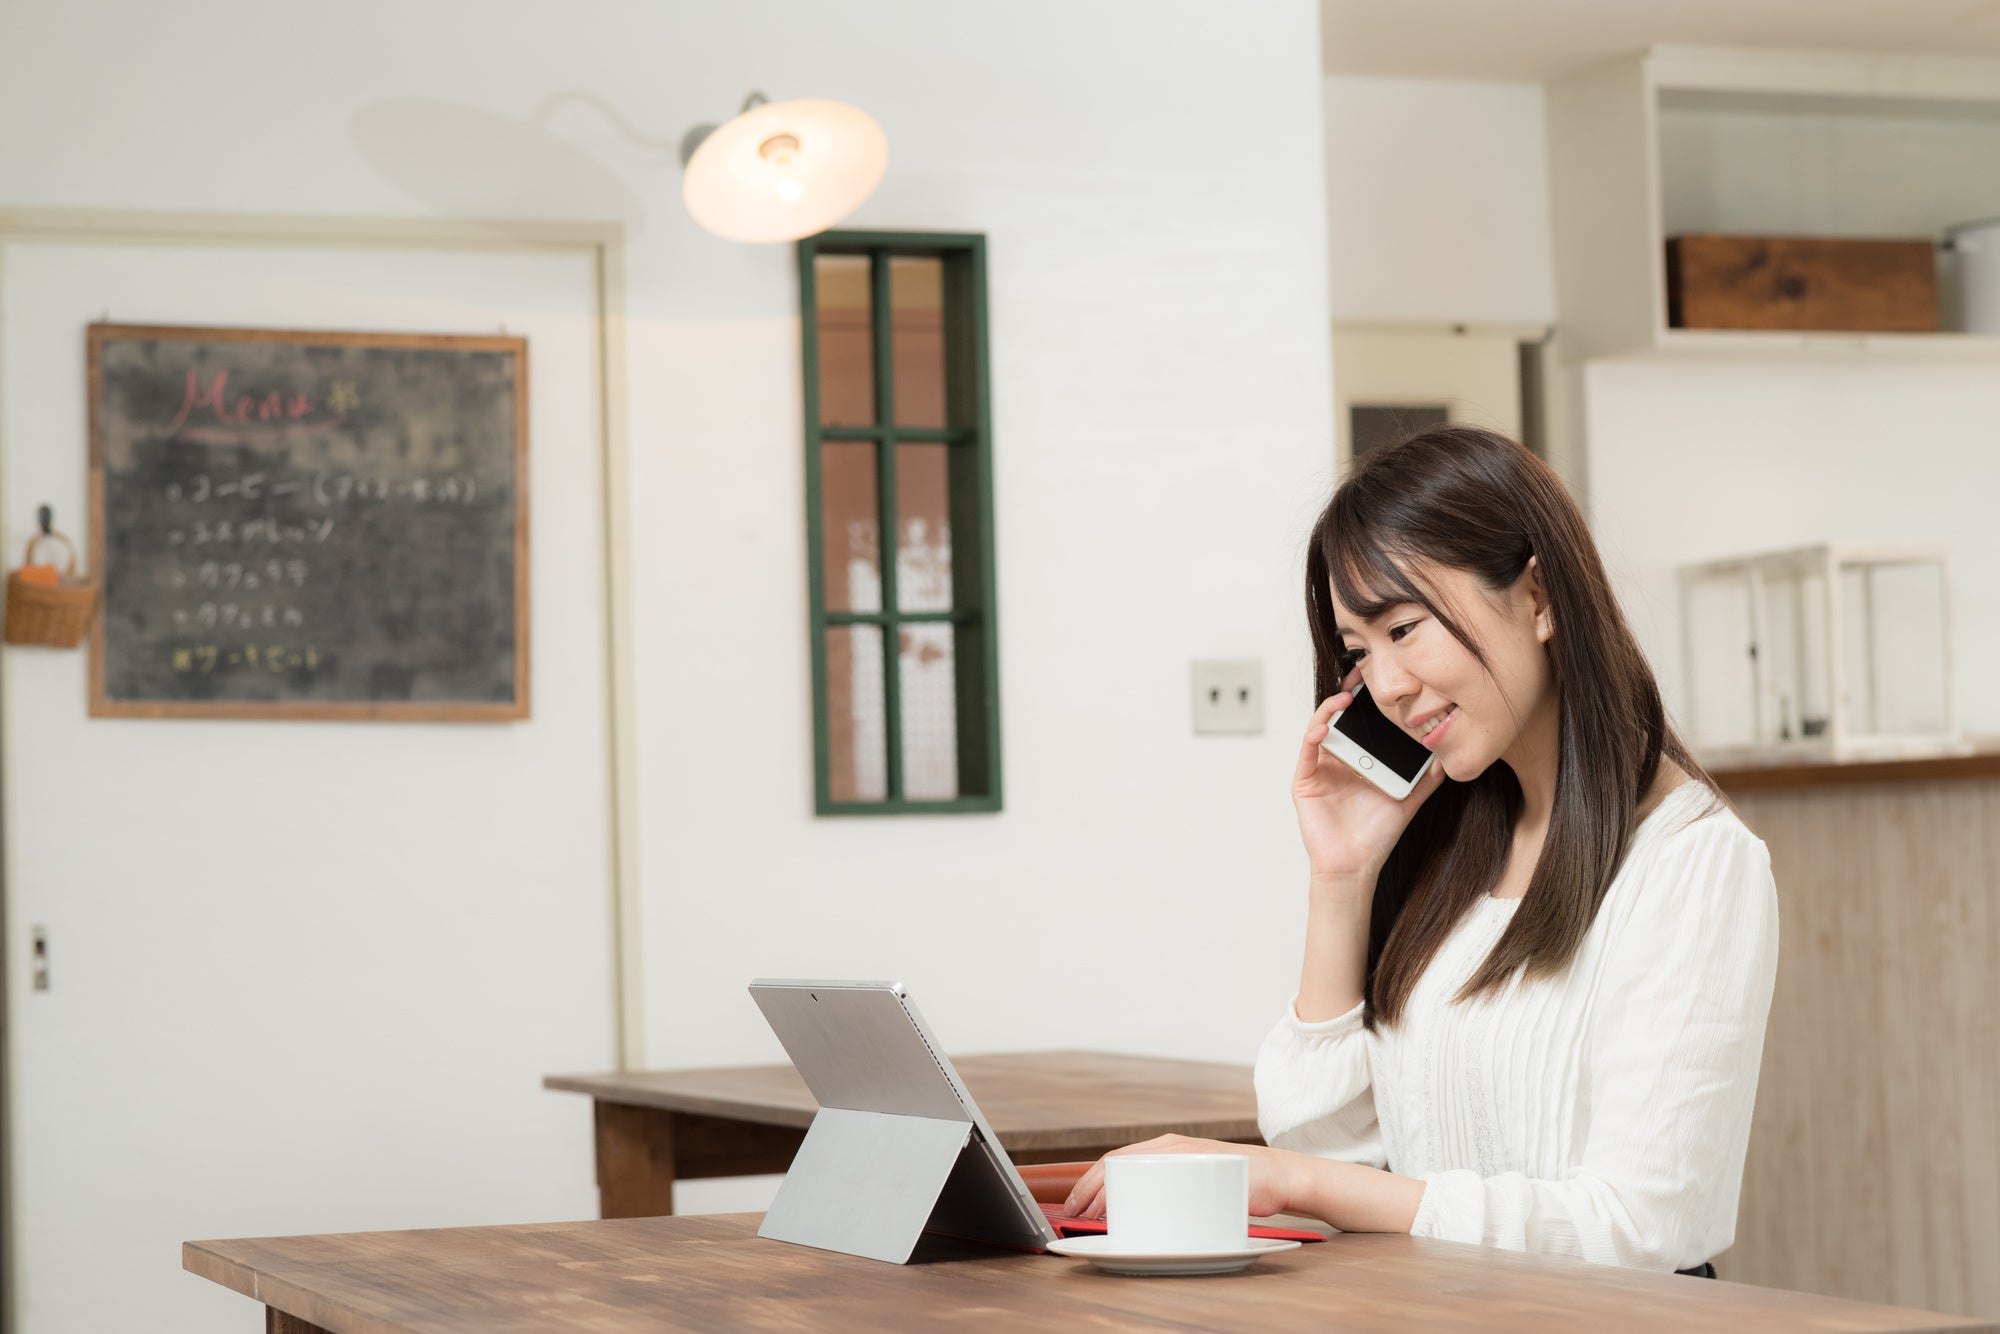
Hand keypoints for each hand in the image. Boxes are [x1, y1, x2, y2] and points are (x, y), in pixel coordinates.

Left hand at [1060, 1134, 1297, 1221]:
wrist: (1280, 1177)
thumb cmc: (1238, 1183)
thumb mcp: (1195, 1177)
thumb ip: (1169, 1184)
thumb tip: (1137, 1209)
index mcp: (1167, 1147)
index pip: (1117, 1160)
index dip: (1090, 1181)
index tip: (1074, 1203)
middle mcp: (1171, 1146)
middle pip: (1117, 1163)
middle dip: (1089, 1189)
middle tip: (1075, 1212)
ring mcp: (1184, 1155)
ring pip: (1131, 1169)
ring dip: (1106, 1193)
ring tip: (1092, 1215)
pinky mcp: (1199, 1166)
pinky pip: (1159, 1180)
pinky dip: (1137, 1196)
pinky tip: (1128, 1211)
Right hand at [1293, 664, 1446, 886]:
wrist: (1356, 866)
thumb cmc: (1377, 836)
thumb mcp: (1408, 800)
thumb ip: (1426, 778)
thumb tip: (1447, 755)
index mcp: (1359, 760)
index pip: (1361, 722)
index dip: (1368, 701)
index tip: (1380, 683)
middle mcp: (1337, 760)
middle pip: (1339, 718)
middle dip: (1348, 694)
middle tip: (1360, 675)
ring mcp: (1319, 768)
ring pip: (1320, 727)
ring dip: (1330, 709)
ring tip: (1346, 698)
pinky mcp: (1305, 780)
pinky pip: (1306, 750)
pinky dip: (1314, 734)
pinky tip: (1325, 728)